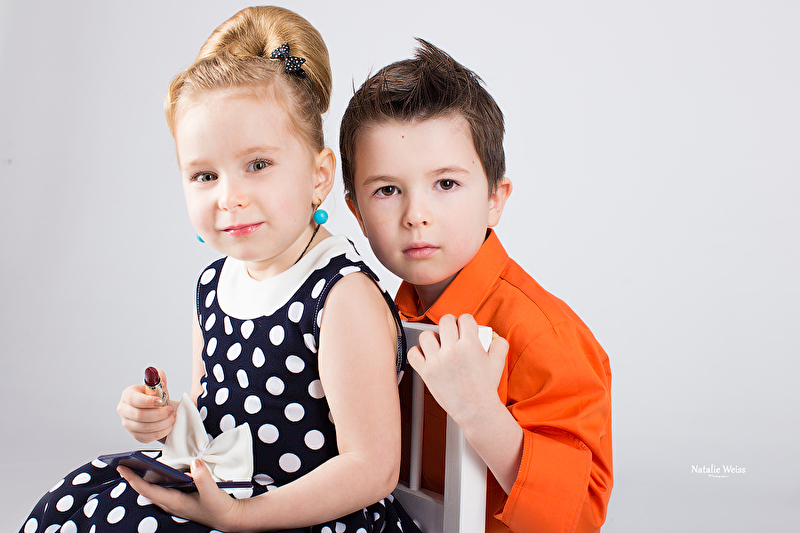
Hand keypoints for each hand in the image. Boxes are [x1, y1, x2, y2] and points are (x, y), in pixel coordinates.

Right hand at [117, 370, 175, 442]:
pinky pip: (148, 437)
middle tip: (170, 411)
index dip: (148, 401)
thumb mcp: (158, 385)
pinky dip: (161, 432)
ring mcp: (128, 424)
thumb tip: (158, 376)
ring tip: (172, 417)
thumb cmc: (156, 397)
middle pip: (139, 415)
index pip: (134, 399)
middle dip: (159, 414)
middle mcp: (124, 410)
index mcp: (127, 395)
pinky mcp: (135, 435)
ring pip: (145, 428)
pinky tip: (168, 425)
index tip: (160, 401)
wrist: (158, 410)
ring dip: (163, 423)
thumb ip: (159, 377)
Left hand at [119, 459, 242, 529]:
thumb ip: (203, 478)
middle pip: (146, 490)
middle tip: (124, 464)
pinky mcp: (181, 499)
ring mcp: (176, 502)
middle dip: (134, 478)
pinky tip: (159, 472)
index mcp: (175, 502)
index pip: (148, 490)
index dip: (133, 479)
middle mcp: (172, 503)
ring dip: (144, 479)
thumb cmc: (219, 508)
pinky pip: (163, 489)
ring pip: (154, 490)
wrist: (229, 518)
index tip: (122, 468)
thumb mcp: (213, 493)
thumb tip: (194, 463)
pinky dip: (156, 480)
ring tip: (136, 465)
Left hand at [407, 314, 508, 424]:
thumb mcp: (498, 363)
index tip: (465, 329)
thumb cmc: (485, 387)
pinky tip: (426, 355)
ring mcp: (437, 361)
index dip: (466, 322)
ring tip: (438, 344)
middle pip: (445, 321)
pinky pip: (413, 353)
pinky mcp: (426, 372)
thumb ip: (499, 344)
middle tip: (452, 333)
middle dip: (450, 324)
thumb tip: (493, 335)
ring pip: (426, 335)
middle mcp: (452, 350)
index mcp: (470, 345)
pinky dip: (417, 352)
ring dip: (432, 338)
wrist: (475, 410)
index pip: (464, 319)